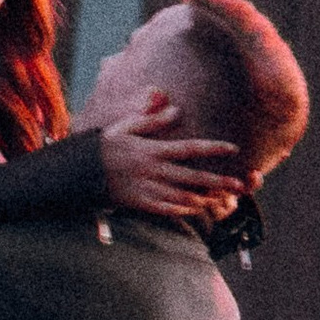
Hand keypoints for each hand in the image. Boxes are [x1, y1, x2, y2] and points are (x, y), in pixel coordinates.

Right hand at [99, 93, 242, 222]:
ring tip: (224, 199)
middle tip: (240, 184)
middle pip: (193, 177)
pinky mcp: (141, 204)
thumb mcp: (126, 126)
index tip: (233, 148)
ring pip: (184, 197)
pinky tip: (197, 208)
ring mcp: (148, 189)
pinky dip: (185, 209)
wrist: (79, 172)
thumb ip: (152, 119)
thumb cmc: (105, 145)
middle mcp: (153, 170)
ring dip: (206, 198)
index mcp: (153, 150)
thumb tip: (176, 109)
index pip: (189, 148)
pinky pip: (167, 209)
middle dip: (219, 181)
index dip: (213, 148)